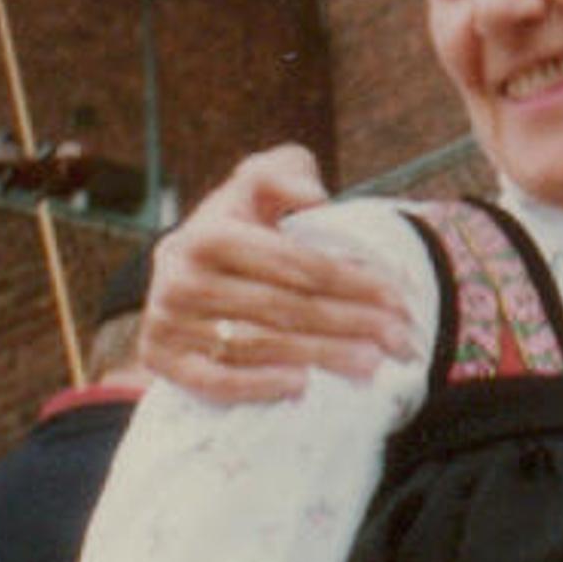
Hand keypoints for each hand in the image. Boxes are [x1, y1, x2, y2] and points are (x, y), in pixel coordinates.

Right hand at [143, 146, 413, 400]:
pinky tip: (304, 387)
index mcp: (208, 233)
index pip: (294, 264)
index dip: (352, 282)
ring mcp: (168, 322)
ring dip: (321, 357)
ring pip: (258, 344)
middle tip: (400, 339)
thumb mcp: (256, 184)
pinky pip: (214, 380)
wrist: (178, 271)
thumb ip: (286, 174)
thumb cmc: (236, 224)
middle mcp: (182, 278)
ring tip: (371, 364)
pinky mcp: (162, 360)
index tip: (398, 299)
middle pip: (283, 307)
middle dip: (351, 323)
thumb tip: (315, 197)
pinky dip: (259, 386)